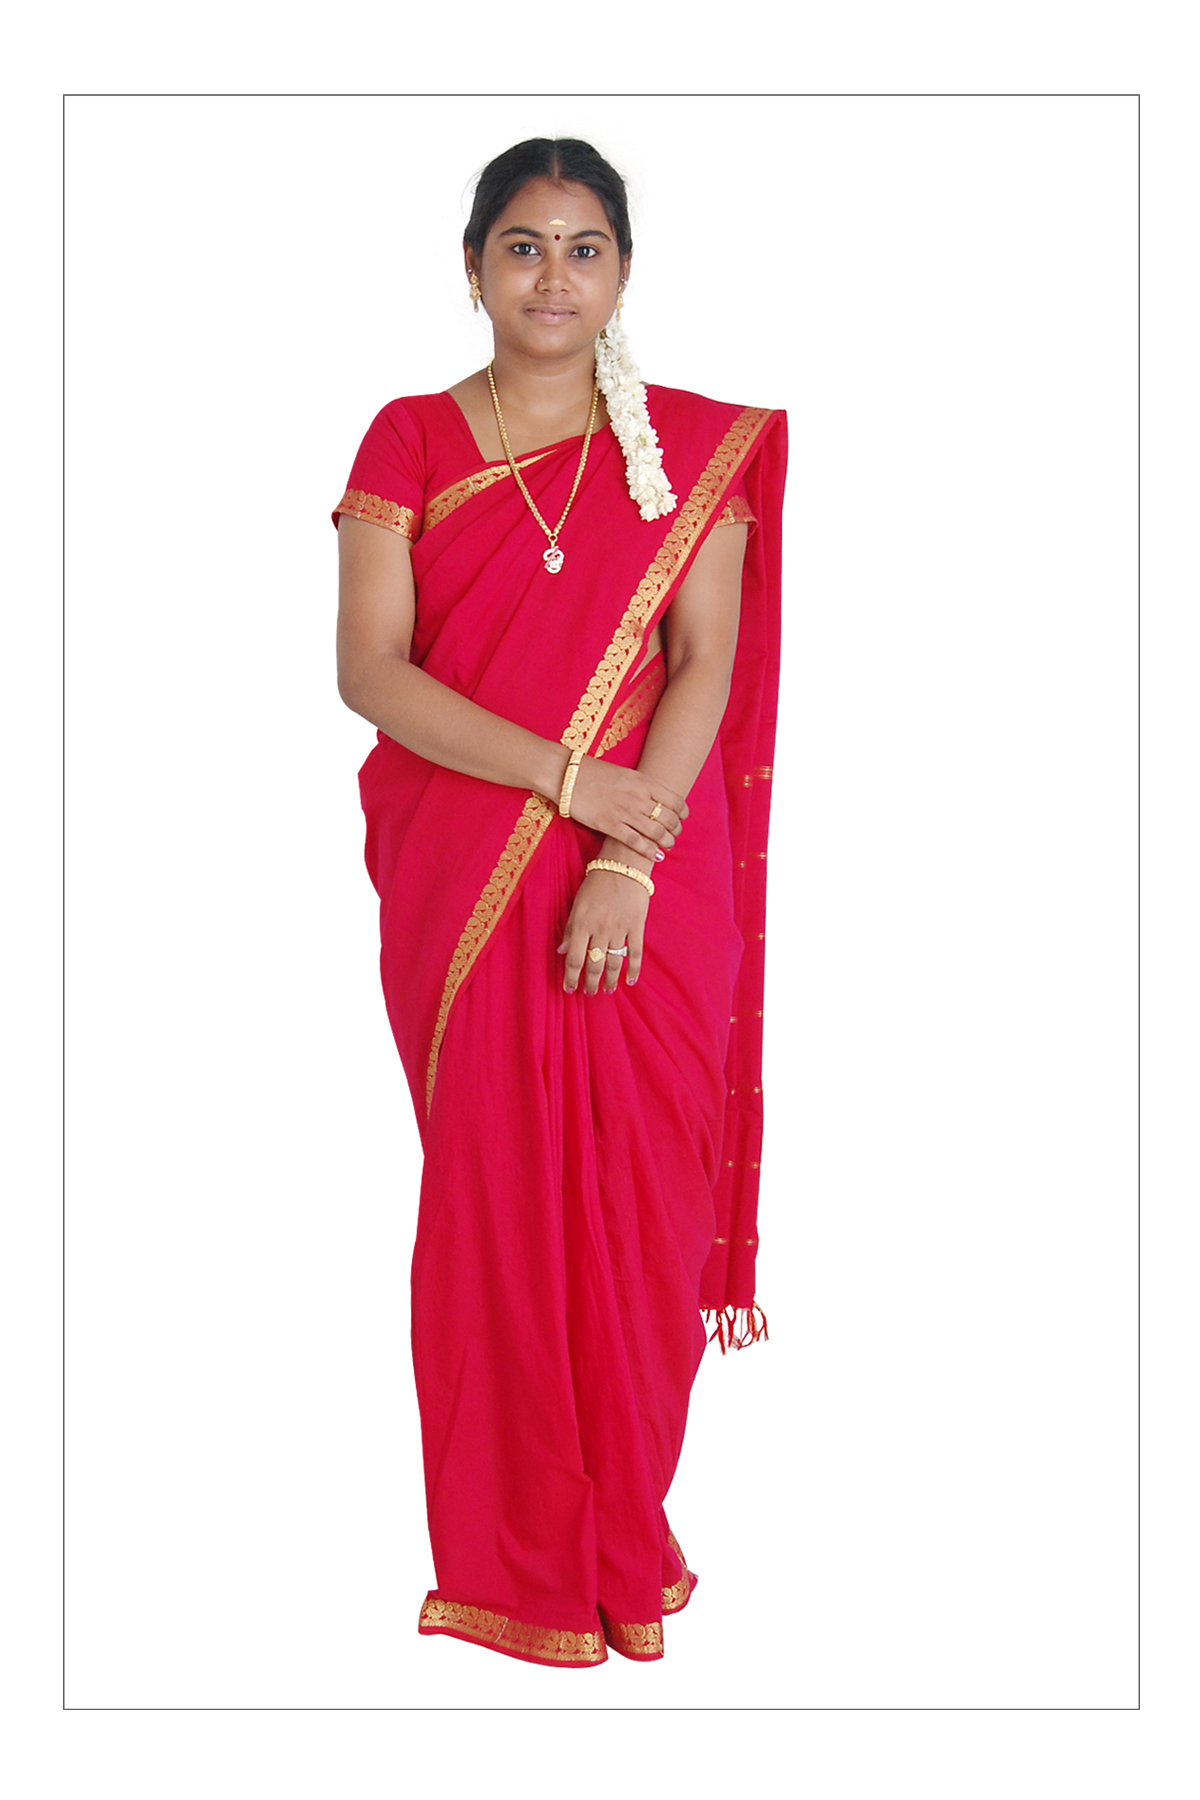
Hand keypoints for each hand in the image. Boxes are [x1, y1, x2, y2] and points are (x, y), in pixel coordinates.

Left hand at [557, 868, 649, 993]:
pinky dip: (633, 969)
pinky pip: (635, 952)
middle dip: (590, 982)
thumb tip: (561, 951)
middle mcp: (600, 930)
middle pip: (594, 965)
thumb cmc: (596, 883)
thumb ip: (570, 929)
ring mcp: (620, 929)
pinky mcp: (636, 926)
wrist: (623, 865)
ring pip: (614, 962)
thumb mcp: (577, 904)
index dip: (571, 977)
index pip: (575, 959)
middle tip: (589, 993)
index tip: (570, 989)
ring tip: (607, 990)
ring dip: (610, 979)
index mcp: (582, 924)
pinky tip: (630, 981)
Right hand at [565, 756, 688, 862]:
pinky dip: (649, 851)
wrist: (567, 774)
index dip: (682, 813)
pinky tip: (656, 856)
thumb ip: (641, 786)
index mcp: (643, 782)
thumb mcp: (624, 773)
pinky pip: (635, 842)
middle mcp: (638, 797)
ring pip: (656, 833)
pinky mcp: (609, 825)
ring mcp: (624, 812)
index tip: (682, 818)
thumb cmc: (594, 772)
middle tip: (674, 835)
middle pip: (669, 819)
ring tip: (667, 846)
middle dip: (675, 830)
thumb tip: (654, 798)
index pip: (675, 800)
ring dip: (666, 842)